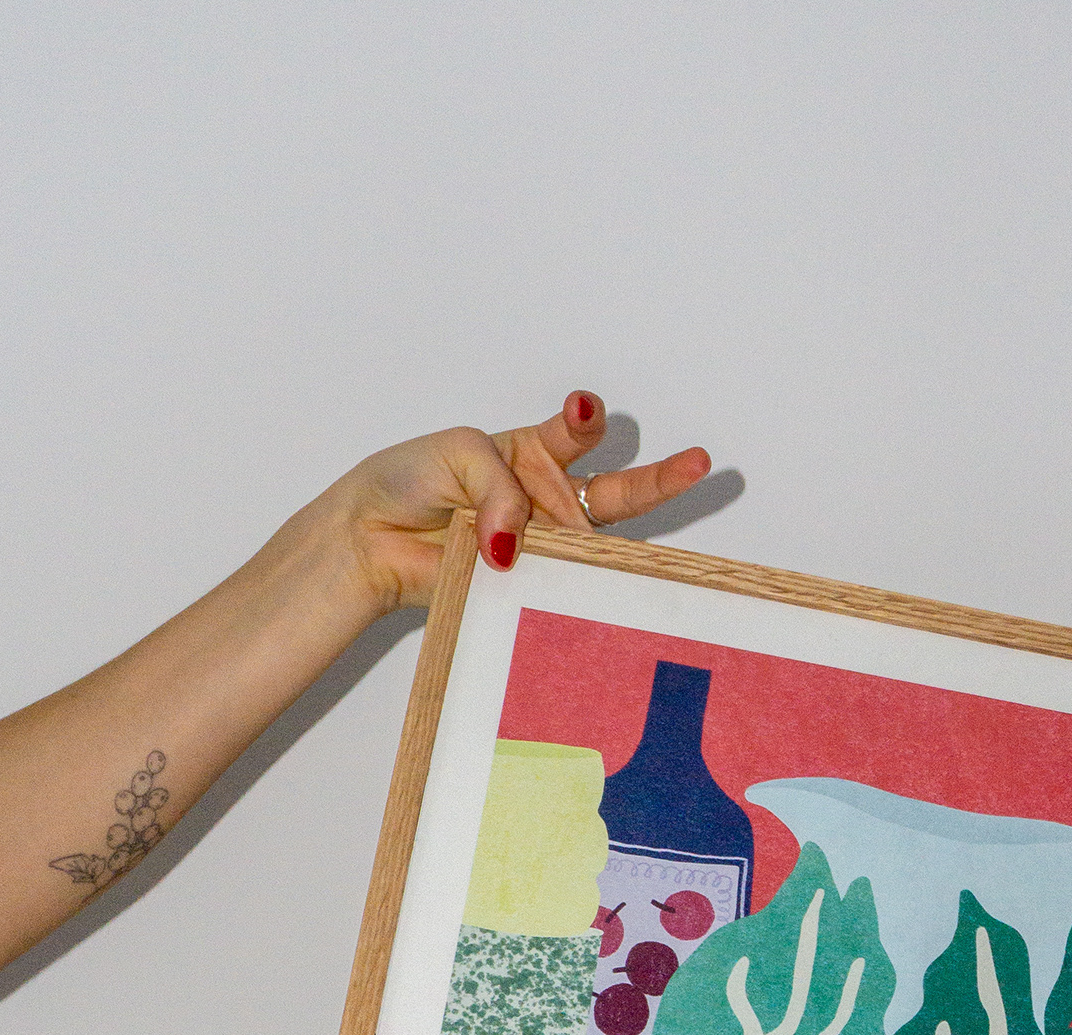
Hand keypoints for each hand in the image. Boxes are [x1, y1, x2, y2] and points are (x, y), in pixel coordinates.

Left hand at [317, 392, 712, 615]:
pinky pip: (555, 588)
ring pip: (594, 547)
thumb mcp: (456, 456)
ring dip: (607, 548)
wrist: (369, 538)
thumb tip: (516, 544)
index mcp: (532, 454)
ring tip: (621, 557)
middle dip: (661, 479)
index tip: (587, 410)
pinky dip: (563, 588)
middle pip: (615, 493)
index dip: (588, 420)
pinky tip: (564, 587)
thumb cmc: (409, 483)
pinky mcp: (524, 588)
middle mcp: (546, 501)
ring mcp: (540, 548)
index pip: (576, 433)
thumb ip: (497, 486)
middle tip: (702, 463)